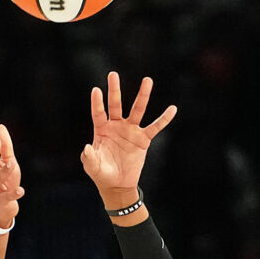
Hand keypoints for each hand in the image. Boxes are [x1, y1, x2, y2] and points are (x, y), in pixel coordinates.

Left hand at [80, 72, 175, 203]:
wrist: (118, 184)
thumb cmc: (102, 174)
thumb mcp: (93, 167)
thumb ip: (88, 158)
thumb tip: (87, 147)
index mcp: (102, 130)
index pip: (99, 113)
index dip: (97, 102)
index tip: (96, 89)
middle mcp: (116, 125)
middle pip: (116, 104)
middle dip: (115, 90)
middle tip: (113, 74)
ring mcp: (131, 130)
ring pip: (137, 110)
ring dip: (143, 95)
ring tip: (148, 80)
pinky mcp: (143, 139)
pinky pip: (155, 127)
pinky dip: (164, 119)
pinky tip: (172, 109)